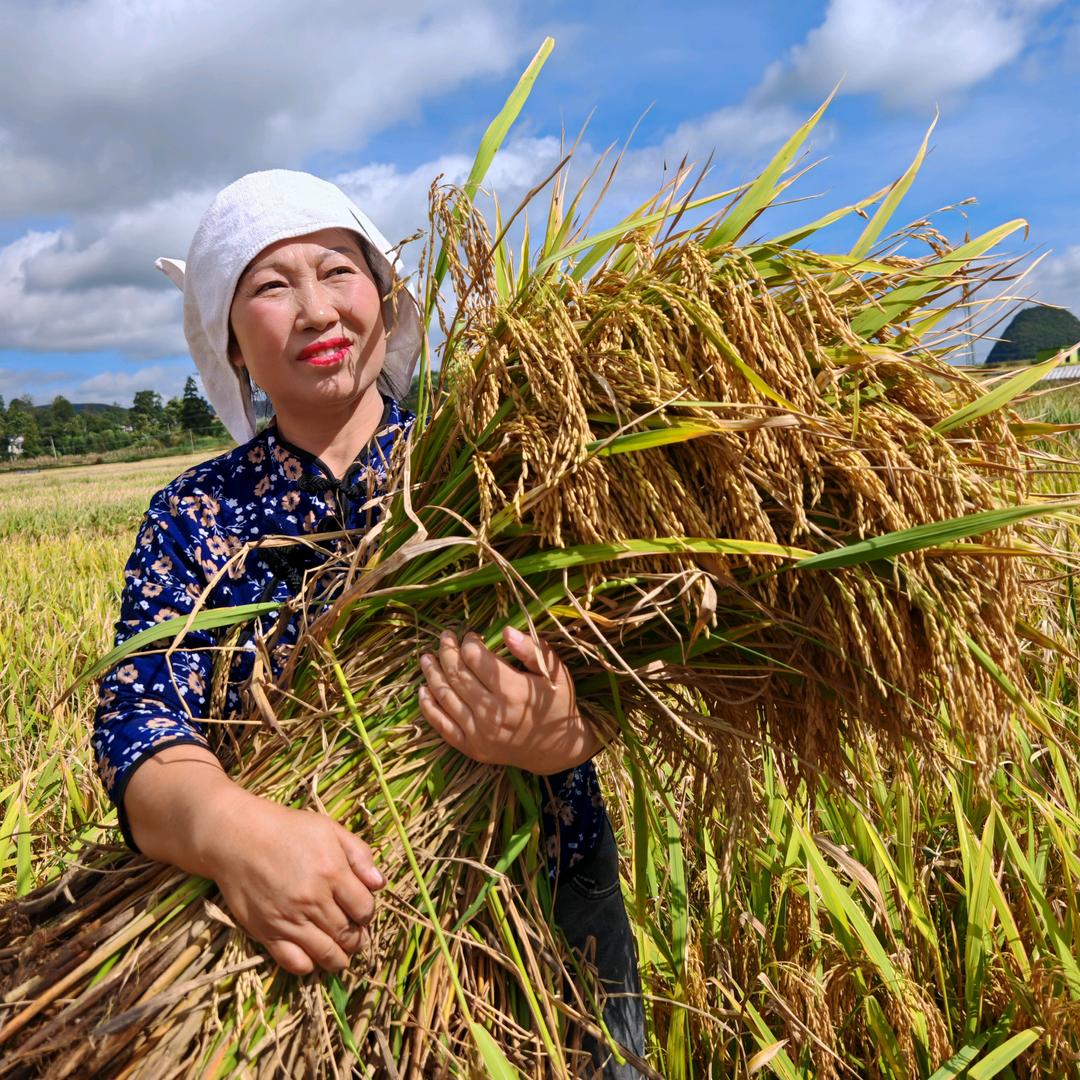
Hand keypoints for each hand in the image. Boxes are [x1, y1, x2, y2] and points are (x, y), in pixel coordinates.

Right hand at [200, 786, 385, 975]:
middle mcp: (313, 901)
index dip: (368, 914)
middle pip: (348, 935)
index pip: (365, 909)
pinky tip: (314, 958)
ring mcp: (290, 920)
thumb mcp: (329, 829)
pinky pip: (294, 963)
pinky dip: (309, 966)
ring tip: (342, 953)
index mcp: (333, 873)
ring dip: (340, 959)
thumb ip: (359, 854)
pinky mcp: (267, 933)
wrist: (238, 837)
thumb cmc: (287, 829)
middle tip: (356, 936)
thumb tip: (380, 884)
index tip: (362, 911)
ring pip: (327, 954)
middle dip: (358, 939)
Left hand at [418, 626, 600, 774]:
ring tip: (426, 658)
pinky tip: (423, 690)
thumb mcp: (555, 673)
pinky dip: (428, 706)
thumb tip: (505, 630)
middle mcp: (493, 713)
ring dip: (432, 674)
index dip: (468, 642)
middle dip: (447, 651)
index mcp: (513, 691)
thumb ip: (531, 650)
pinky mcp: (471, 747)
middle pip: (457, 674)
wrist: (556, 749)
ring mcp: (479, 733)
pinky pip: (442, 725)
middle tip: (444, 638)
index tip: (471, 635)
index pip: (476, 659)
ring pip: (445, 696)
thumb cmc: (557, 704)